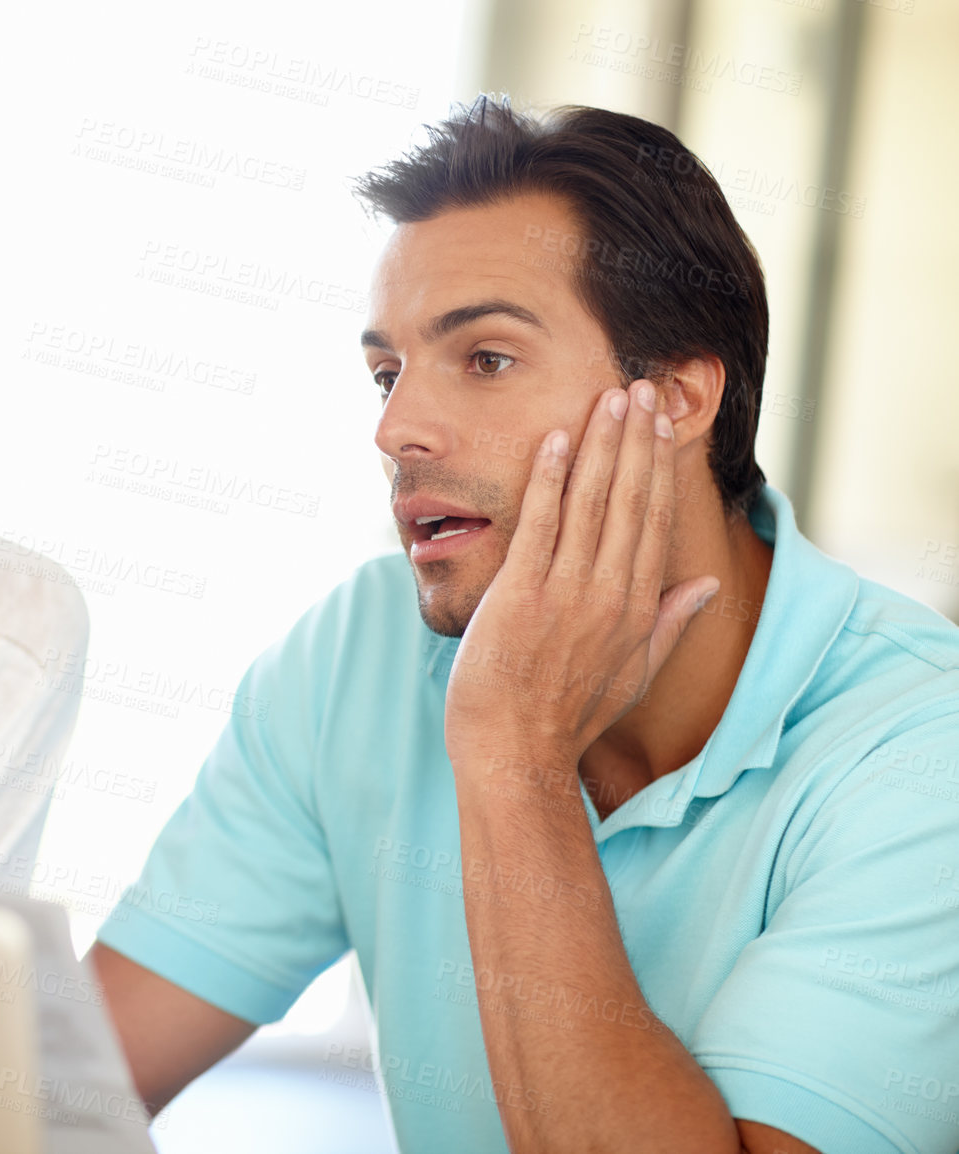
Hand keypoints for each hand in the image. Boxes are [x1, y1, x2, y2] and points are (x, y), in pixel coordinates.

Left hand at [443, 381, 718, 770]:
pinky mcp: (521, 595)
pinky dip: (549, 480)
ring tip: (609, 398)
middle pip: (629, 500)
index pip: (654, 519)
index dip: (658, 466)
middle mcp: (608, 593)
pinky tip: (556, 439)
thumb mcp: (632, 674)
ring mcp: (566, 592)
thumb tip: (704, 587)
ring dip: (600, 445)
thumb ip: (669, 624)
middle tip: (639, 387)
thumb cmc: (566, 716)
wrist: (515, 752)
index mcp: (636, 607)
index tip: (661, 423)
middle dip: (635, 440)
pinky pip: (539, 525)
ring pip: (590, 503)